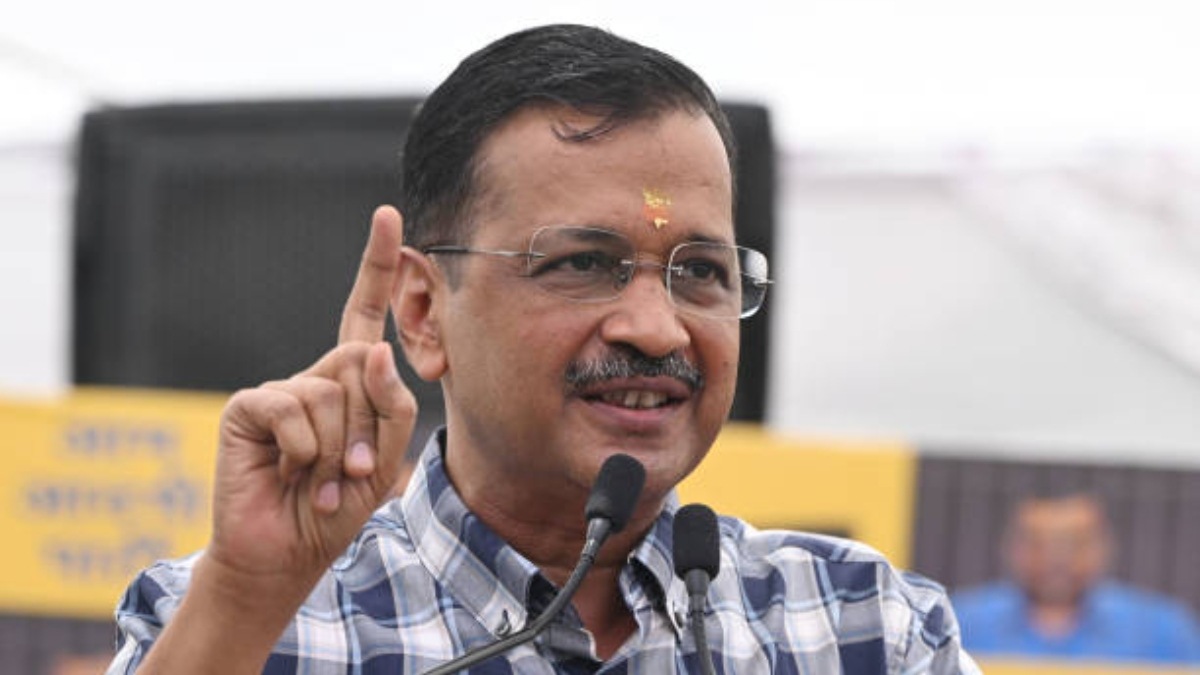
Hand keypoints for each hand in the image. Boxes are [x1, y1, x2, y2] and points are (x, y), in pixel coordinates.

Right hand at [205, 205, 415, 593]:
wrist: (287, 552)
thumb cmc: (337, 505)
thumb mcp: (385, 459)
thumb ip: (390, 405)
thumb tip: (370, 347)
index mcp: (350, 383)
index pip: (366, 315)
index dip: (379, 265)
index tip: (389, 214)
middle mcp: (315, 377)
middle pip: (360, 361)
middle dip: (367, 424)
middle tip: (351, 469)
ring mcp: (281, 389)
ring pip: (332, 389)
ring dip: (338, 445)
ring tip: (321, 477)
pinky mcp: (248, 406)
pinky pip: (292, 407)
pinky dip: (305, 449)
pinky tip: (290, 471)